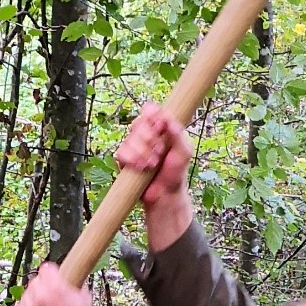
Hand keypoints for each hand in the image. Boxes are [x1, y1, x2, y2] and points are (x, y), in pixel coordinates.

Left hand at [13, 263, 105, 305]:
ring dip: (34, 299)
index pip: (46, 268)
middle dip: (43, 286)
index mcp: (55, 287)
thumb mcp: (84, 299)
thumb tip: (73, 277)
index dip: (52, 273)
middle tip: (51, 297)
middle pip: (36, 280)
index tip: (53, 277)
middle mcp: (39, 296)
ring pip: (26, 294)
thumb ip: (76, 284)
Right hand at [116, 102, 194, 249]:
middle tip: (160, 152)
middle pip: (138, 123)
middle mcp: (146, 134)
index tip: (159, 126)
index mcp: (160, 127)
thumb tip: (167, 118)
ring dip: (142, 153)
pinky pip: (121, 153)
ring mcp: (133, 146)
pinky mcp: (124, 159)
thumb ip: (178, 134)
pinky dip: (132, 160)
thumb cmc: (176, 173)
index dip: (151, 115)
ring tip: (152, 165)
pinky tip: (141, 168)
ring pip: (130, 139)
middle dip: (150, 139)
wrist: (164, 195)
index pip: (150, 110)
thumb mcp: (184, 152)